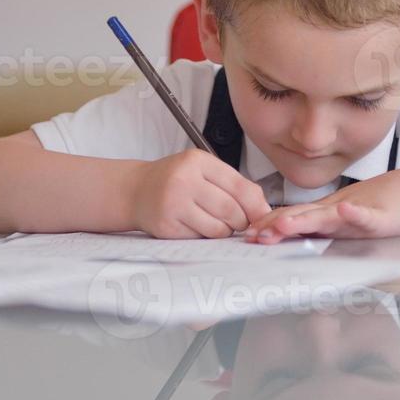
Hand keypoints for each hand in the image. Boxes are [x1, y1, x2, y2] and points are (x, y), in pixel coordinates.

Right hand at [132, 150, 271, 238]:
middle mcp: (184, 180)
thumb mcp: (202, 169)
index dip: (256, 206)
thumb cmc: (174, 179)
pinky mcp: (166, 226)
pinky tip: (197, 226)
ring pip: (218, 229)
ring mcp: (173, 205)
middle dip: (241, 221)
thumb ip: (233, 184)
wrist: (136, 190)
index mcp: (197, 161)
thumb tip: (264, 208)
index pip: (240, 187)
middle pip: (231, 210)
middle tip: (238, 222)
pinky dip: (205, 236)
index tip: (260, 214)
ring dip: (224, 231)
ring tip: (216, 222)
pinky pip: (200, 238)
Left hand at [243, 173, 399, 242]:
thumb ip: (311, 227)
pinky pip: (365, 215)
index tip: (246, 235)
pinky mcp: (378, 216)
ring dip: (304, 220)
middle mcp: (333, 213)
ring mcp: (354, 213)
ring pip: (326, 217)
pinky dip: (355, 213)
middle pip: (300, 217)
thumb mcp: (336, 220)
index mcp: (322, 216)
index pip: (290, 219)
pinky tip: (346, 210)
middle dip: (277, 226)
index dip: (268, 226)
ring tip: (285, 225)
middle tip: (255, 235)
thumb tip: (280, 234)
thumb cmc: (370, 208)